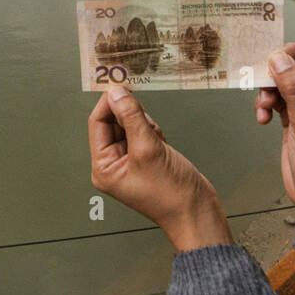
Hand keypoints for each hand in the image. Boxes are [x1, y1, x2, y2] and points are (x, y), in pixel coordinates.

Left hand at [88, 84, 232, 252]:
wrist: (196, 211)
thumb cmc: (170, 195)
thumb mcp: (148, 149)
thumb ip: (131, 117)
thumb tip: (117, 92)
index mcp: (104, 167)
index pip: (98, 123)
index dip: (108, 102)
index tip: (120, 83)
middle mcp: (113, 163)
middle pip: (114, 122)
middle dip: (131, 116)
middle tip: (144, 113)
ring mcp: (131, 160)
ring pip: (131, 124)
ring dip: (145, 124)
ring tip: (157, 141)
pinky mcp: (147, 157)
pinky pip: (145, 132)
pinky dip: (154, 131)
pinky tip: (163, 144)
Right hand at [254, 43, 294, 233]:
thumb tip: (279, 58)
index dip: (293, 55)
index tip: (271, 60)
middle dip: (276, 76)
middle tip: (261, 85)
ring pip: (284, 86)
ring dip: (268, 93)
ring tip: (262, 110)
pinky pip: (278, 103)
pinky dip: (267, 106)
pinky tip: (263, 119)